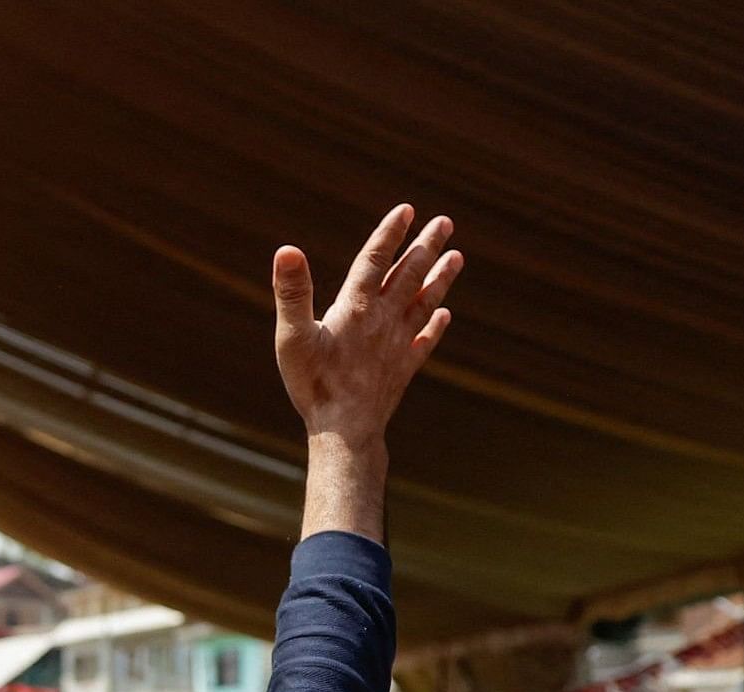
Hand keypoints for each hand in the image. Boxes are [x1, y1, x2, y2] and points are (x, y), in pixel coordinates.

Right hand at [271, 206, 460, 448]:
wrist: (345, 430)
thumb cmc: (313, 384)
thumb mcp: (292, 336)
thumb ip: (292, 292)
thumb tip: (286, 250)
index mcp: (355, 307)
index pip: (375, 259)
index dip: (390, 233)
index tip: (407, 209)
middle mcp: (382, 320)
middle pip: (408, 275)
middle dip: (426, 247)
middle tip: (445, 223)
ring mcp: (397, 344)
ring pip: (424, 302)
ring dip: (440, 279)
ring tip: (457, 257)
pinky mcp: (403, 369)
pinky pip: (424, 341)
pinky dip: (436, 326)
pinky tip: (445, 315)